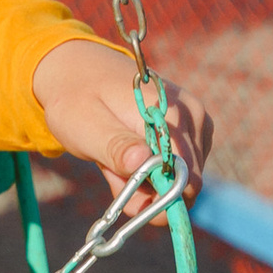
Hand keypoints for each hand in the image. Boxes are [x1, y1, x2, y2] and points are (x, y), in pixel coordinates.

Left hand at [31, 38, 211, 205]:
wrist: (78, 71)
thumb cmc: (77, 99)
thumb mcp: (86, 125)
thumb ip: (115, 146)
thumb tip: (143, 162)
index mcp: (172, 115)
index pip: (187, 178)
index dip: (160, 201)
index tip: (127, 199)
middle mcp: (192, 117)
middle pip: (185, 183)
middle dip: (148, 190)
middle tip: (111, 171)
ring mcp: (195, 122)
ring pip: (179, 179)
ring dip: (144, 181)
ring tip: (113, 157)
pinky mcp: (190, 130)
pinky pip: (175, 167)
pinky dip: (148, 171)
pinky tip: (125, 153)